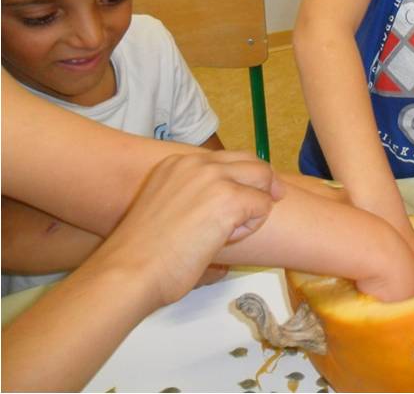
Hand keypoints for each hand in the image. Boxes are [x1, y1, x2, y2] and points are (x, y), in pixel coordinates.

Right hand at [94, 151, 283, 307]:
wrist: (130, 271)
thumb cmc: (143, 254)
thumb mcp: (165, 207)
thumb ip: (192, 196)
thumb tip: (222, 205)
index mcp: (177, 162)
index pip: (228, 159)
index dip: (243, 178)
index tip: (246, 196)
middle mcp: (197, 163)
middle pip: (252, 161)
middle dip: (264, 184)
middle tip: (268, 204)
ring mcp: (215, 178)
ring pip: (263, 180)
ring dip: (255, 206)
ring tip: (230, 233)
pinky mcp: (230, 199)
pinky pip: (262, 206)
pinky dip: (252, 225)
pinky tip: (226, 240)